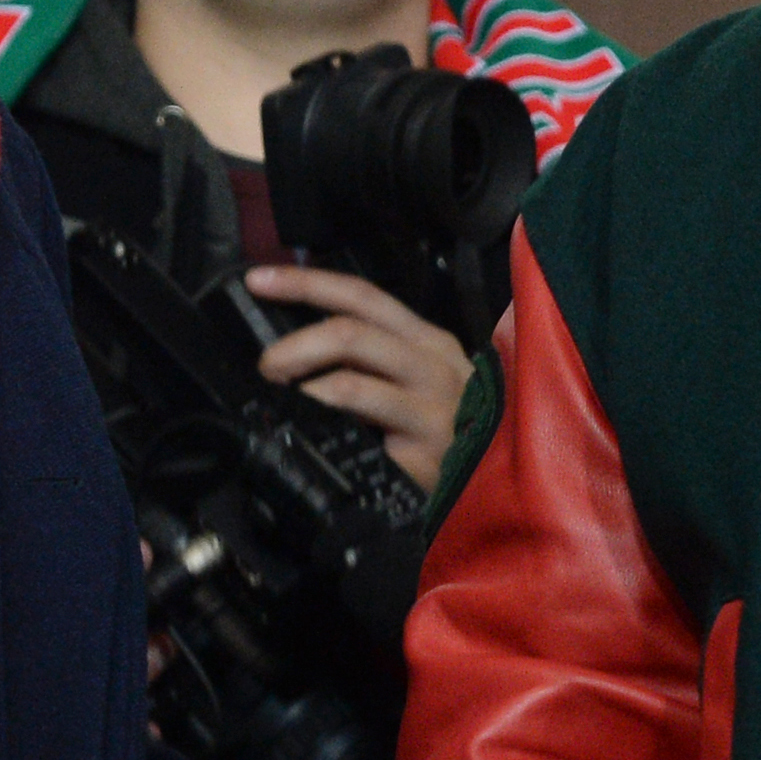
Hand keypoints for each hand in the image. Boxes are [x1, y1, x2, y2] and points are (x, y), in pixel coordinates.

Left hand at [250, 265, 472, 492]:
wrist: (503, 479)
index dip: (305, 283)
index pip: (362, 295)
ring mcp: (429, 410)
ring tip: (285, 400)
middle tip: (267, 366)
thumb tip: (304, 345)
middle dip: (294, 345)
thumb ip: (376, 358)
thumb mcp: (422, 379)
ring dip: (303, 388)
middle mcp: (431, 365)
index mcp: (426, 339)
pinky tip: (315, 436)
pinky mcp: (422, 454)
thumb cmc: (450, 425)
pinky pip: (359, 436)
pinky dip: (325, 430)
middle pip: (350, 333)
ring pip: (348, 383)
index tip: (258, 280)